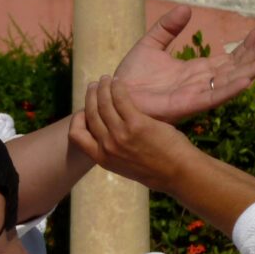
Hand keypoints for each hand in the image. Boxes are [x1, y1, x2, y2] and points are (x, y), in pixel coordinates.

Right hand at [69, 76, 194, 192]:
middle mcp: (107, 146)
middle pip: (90, 114)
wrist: (178, 173)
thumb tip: (109, 132)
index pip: (76, 135)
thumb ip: (114, 150)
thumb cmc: (156, 170)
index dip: (77, 119)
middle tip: (95, 86)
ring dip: (103, 87)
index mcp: (102, 158)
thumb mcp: (125, 165)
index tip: (86, 110)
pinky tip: (119, 82)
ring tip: (106, 80)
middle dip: (91, 96)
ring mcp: (121, 134)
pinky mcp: (136, 123)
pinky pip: (120, 99)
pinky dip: (117, 88)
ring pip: (103, 103)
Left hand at [113, 5, 254, 122]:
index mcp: (196, 71)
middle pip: (237, 68)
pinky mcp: (188, 105)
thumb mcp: (151, 45)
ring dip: (252, 71)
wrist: (114, 97)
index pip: (230, 58)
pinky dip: (231, 89)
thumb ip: (167, 28)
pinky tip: (247, 80)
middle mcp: (202, 84)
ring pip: (231, 82)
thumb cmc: (131, 77)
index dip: (247, 46)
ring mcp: (197, 95)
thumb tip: (185, 8)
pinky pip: (214, 97)